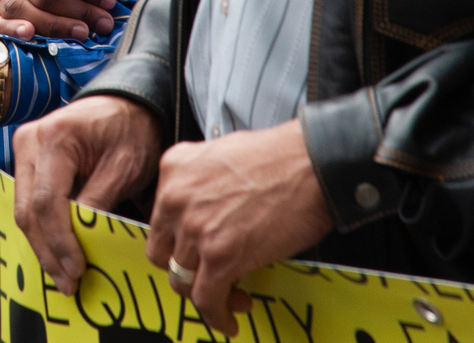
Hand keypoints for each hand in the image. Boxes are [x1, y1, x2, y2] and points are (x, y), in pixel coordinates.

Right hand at [11, 95, 159, 295]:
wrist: (126, 104)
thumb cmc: (130, 130)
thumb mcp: (124, 166)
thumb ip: (99, 201)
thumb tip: (80, 242)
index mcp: (53, 138)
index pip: (46, 201)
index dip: (59, 241)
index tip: (77, 270)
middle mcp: (29, 140)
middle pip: (26, 209)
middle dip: (47, 250)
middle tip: (68, 284)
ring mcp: (23, 148)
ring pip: (22, 208)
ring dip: (42, 244)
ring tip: (63, 276)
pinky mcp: (27, 159)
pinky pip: (28, 200)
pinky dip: (42, 229)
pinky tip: (58, 253)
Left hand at [146, 119, 332, 336]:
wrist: (312, 164)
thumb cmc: (280, 158)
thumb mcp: (220, 154)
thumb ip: (201, 182)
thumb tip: (206, 211)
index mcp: (174, 168)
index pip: (160, 220)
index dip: (178, 242)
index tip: (195, 253)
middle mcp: (175, 198)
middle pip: (163, 253)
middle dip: (185, 270)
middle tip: (207, 276)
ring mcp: (194, 228)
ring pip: (182, 279)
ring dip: (206, 294)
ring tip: (231, 297)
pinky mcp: (220, 255)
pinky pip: (206, 299)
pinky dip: (217, 316)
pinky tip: (231, 319)